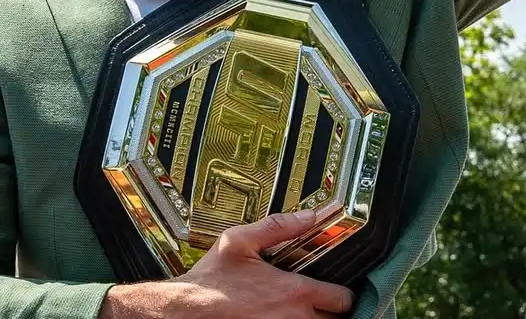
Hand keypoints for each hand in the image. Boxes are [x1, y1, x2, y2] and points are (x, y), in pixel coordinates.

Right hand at [99, 209, 354, 318]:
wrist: (181, 313)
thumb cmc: (208, 282)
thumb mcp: (238, 242)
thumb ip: (277, 227)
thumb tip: (308, 216)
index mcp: (294, 292)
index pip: (344, 299)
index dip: (343, 294)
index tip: (336, 290)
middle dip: (332, 313)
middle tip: (322, 305)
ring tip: (303, 314)